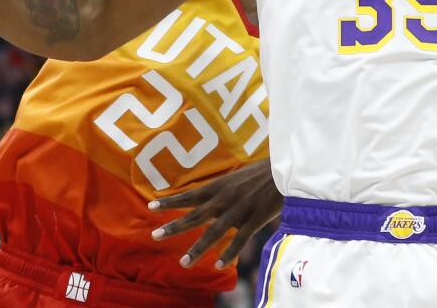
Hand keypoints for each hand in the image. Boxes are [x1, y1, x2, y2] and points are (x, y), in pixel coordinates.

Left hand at [149, 160, 281, 268]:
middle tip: (154, 236)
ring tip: (183, 262)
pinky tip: (218, 265)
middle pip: (194, 215)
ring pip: (213, 232)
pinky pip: (239, 240)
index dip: (169, 201)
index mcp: (219, 186)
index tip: (151, 205)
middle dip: (174, 226)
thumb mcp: (237, 178)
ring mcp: (238, 210)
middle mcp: (224, 198)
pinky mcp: (254, 219)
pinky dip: (228, 254)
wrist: (286, 170)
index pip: (189, 195)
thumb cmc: (262, 173)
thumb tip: (212, 200)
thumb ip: (224, 191)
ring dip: (197, 248)